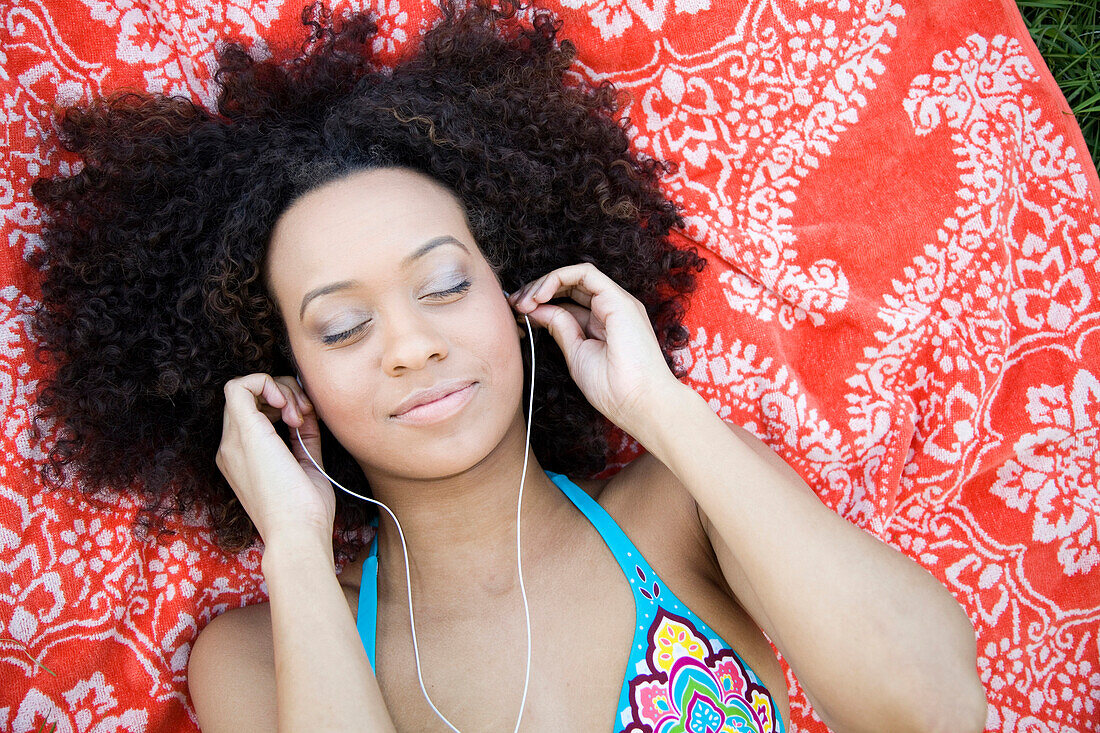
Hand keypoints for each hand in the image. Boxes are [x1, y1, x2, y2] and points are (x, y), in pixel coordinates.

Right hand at [215, 373, 334, 547]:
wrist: (298, 534)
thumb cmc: (305, 512)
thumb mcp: (306, 465)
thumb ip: (303, 438)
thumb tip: (308, 414)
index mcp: (242, 458)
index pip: (253, 412)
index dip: (282, 404)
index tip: (307, 420)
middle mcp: (231, 448)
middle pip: (248, 397)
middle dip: (283, 393)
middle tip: (305, 414)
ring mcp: (233, 441)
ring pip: (245, 388)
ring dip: (280, 390)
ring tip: (300, 415)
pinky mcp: (244, 434)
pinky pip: (239, 386)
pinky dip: (266, 383)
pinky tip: (287, 404)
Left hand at [508, 262, 680, 434]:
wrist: (640, 404)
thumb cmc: (615, 390)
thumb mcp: (577, 354)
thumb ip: (561, 328)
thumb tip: (537, 310)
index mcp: (604, 323)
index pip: (568, 302)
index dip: (541, 302)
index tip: (517, 313)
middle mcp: (611, 308)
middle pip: (570, 286)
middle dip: (538, 290)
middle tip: (514, 304)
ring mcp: (617, 302)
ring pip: (575, 275)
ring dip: (544, 283)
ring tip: (524, 301)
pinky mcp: (618, 299)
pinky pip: (585, 273)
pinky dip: (558, 278)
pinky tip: (540, 295)